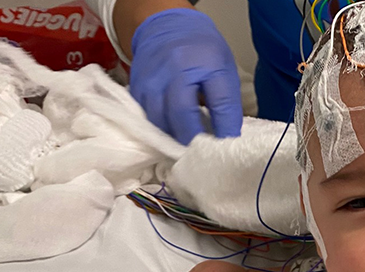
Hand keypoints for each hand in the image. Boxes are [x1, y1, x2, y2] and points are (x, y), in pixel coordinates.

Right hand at [130, 8, 241, 144]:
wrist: (166, 25)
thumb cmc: (202, 51)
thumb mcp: (223, 68)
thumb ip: (225, 102)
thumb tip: (226, 137)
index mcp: (205, 63)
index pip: (220, 102)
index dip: (225, 127)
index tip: (228, 144)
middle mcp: (174, 69)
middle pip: (182, 115)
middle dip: (194, 139)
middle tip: (203, 152)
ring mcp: (151, 78)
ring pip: (160, 120)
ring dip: (174, 136)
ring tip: (187, 145)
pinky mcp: (136, 86)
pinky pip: (147, 116)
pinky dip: (160, 128)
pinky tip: (171, 130)